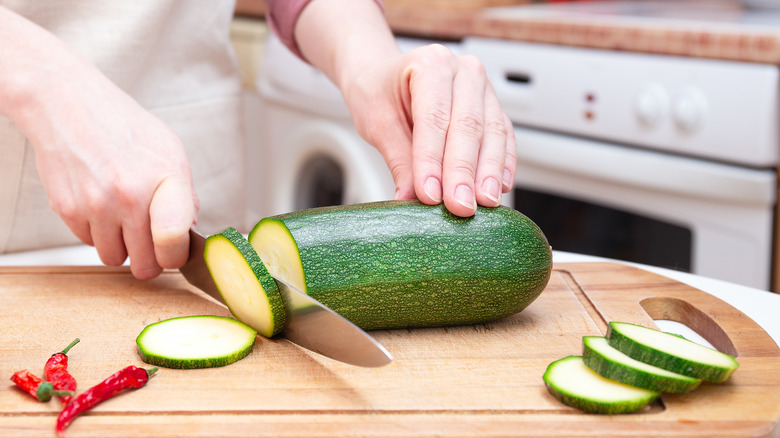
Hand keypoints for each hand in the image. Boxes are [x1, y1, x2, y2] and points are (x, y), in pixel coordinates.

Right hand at [28, 83, 197, 279]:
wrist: (68, 104)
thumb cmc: (124, 126)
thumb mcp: (170, 150)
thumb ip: (185, 195)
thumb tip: (190, 230)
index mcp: (165, 181)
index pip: (173, 242)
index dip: (176, 255)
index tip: (174, 250)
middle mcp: (130, 197)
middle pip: (145, 265)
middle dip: (150, 258)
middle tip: (150, 243)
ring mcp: (96, 206)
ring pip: (114, 259)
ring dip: (121, 246)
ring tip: (123, 217)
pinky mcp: (67, 210)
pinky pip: (88, 243)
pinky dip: (96, 232)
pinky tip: (100, 204)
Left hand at [293, 0, 515, 216]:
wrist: (384, 76)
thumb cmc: (378, 92)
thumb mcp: (377, 124)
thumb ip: (398, 160)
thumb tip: (409, 200)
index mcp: (430, 64)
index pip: (433, 118)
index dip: (433, 160)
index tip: (430, 195)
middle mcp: (463, 71)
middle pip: (468, 126)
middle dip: (464, 172)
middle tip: (461, 206)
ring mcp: (483, 88)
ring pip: (493, 132)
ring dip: (489, 172)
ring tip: (484, 203)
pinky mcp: (492, 108)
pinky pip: (504, 137)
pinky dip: (504, 164)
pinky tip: (500, 187)